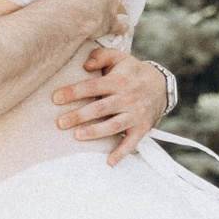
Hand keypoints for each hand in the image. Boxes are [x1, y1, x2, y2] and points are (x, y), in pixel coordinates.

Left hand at [53, 44, 170, 163]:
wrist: (162, 86)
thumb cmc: (132, 72)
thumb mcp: (119, 57)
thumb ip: (100, 56)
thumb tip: (85, 65)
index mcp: (118, 80)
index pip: (93, 86)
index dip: (74, 92)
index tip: (56, 98)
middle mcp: (127, 97)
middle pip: (100, 108)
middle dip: (79, 115)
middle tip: (60, 123)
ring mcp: (135, 114)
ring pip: (113, 125)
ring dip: (95, 132)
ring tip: (78, 136)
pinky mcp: (142, 128)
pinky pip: (131, 142)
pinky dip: (121, 153)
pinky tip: (109, 162)